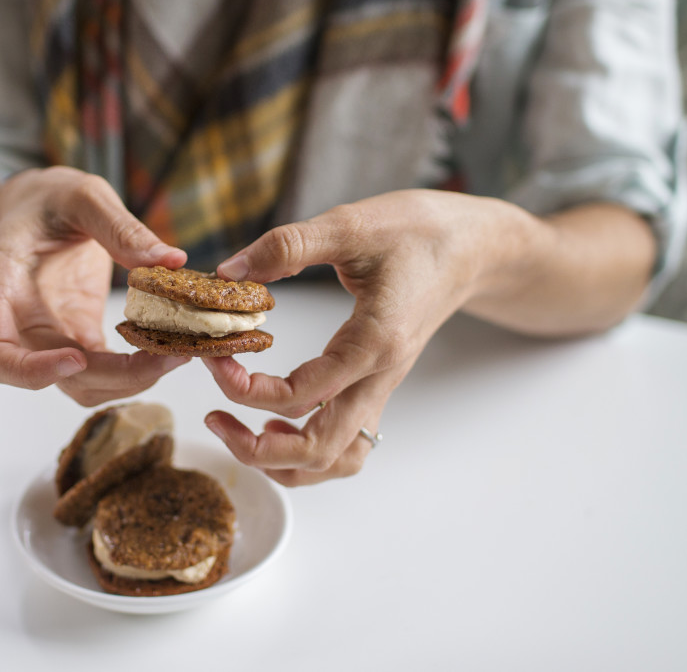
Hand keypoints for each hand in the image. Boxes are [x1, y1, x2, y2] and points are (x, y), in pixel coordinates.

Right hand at [0, 166, 189, 404]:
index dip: (29, 370)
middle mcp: (17, 320)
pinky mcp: (76, 337)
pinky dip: (133, 370)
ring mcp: (47, 335)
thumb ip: (120, 227)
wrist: (45, 206)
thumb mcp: (84, 196)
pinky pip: (101, 371)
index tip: (77, 359)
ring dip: (125, 382)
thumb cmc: (52, 198)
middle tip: (164, 358)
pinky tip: (167, 349)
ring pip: (77, 384)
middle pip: (44, 378)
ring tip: (173, 354)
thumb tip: (169, 260)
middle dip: (107, 378)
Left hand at [202, 189, 526, 484]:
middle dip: (259, 449)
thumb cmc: (419, 232)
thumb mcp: (350, 224)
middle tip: (213, 418)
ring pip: (337, 459)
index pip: (303, 395)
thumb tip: (229, 271)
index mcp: (374, 341)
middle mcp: (380, 376)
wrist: (472, 247)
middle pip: (320, 449)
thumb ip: (288, 246)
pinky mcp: (378, 386)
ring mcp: (382, 387)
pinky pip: (347, 443)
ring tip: (241, 434)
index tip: (216, 363)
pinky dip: (309, 452)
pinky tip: (277, 424)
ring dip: (284, 462)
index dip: (248, 390)